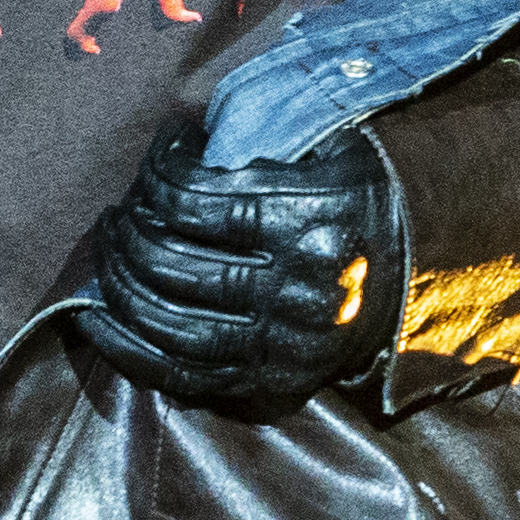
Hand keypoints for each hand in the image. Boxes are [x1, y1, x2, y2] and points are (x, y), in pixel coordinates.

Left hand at [79, 124, 404, 411]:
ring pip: (175, 323)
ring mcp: (286, 343)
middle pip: (178, 264)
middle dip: (127, 238)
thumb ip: (264, 138)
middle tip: (112, 219)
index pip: (198, 200)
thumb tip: (183, 141)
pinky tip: (97, 319)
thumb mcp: (330, 146)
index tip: (151, 167)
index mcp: (312, 217)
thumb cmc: (358, 197)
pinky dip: (130, 350)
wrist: (421, 276)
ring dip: (121, 289)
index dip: (157, 181)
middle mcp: (298, 286)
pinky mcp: (275, 382)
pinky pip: (186, 375)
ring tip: (104, 259)